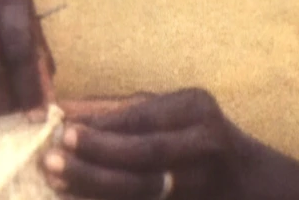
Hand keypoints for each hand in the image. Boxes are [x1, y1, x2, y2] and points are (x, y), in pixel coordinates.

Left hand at [43, 89, 253, 199]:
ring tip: (57, 181)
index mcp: (196, 109)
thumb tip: (60, 108)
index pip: (142, 118)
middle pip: (144, 155)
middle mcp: (205, 143)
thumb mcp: (164, 112)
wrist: (247, 182)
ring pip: (142, 189)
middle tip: (51, 159)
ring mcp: (203, 183)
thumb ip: (115, 110)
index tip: (61, 131)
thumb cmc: (192, 136)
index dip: (100, 128)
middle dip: (94, 158)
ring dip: (93, 187)